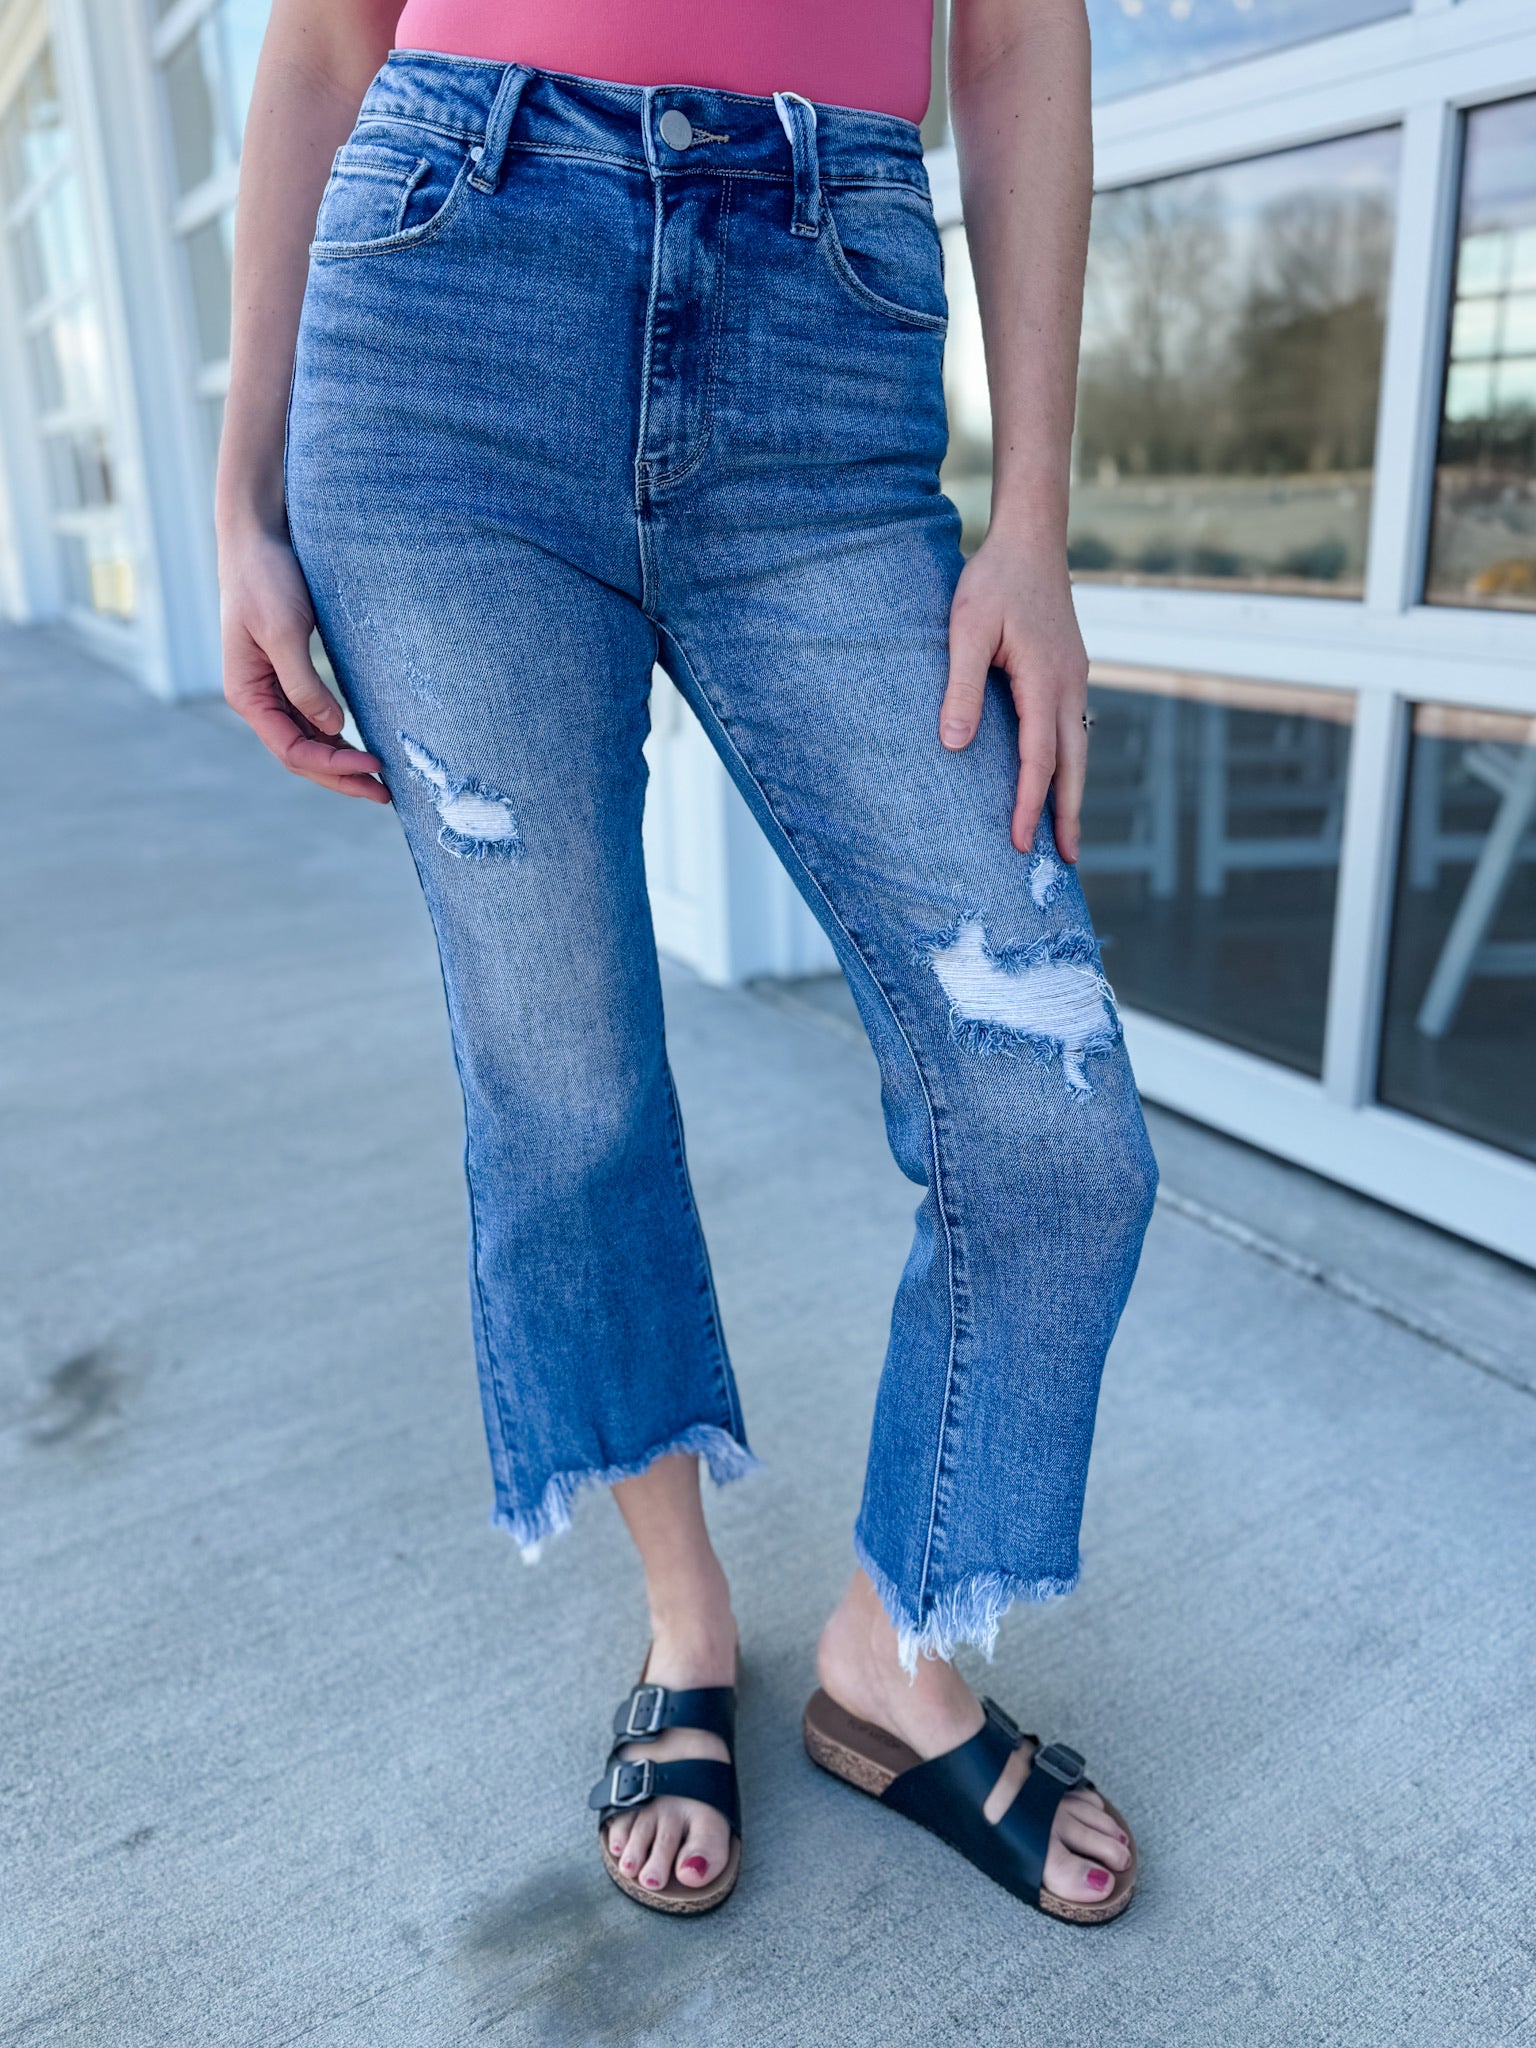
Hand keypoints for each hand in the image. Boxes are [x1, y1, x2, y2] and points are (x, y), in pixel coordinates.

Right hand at [218, 525, 389, 803]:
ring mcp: (273, 689)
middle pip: (301, 755)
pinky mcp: (290, 673)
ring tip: (380, 779)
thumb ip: (304, 683)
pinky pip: (314, 719)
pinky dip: (337, 737)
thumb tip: (332, 728)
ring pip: (309, 741)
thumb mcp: (284, 631)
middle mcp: (258, 699)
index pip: (291, 750)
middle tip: (386, 794)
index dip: (333, 765)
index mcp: (247, 695)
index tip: (374, 766)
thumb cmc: (265, 578)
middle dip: (342, 776)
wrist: (258, 537)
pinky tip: (362, 745)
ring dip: (341, 762)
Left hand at [938, 530, 1087, 859]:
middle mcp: (1069, 684)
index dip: (1031, 803)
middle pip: (1073, 763)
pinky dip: (1069, 761)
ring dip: (1072, 791)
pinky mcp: (1068, 669)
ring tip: (1067, 832)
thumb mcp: (966, 629)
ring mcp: (1074, 677)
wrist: (1031, 537)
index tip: (1022, 842)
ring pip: (1077, 746)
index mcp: (1044, 680)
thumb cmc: (993, 580)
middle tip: (1066, 860)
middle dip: (1068, 813)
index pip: (1039, 758)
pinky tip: (1059, 775)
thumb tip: (955, 744)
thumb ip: (960, 686)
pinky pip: (1072, 726)